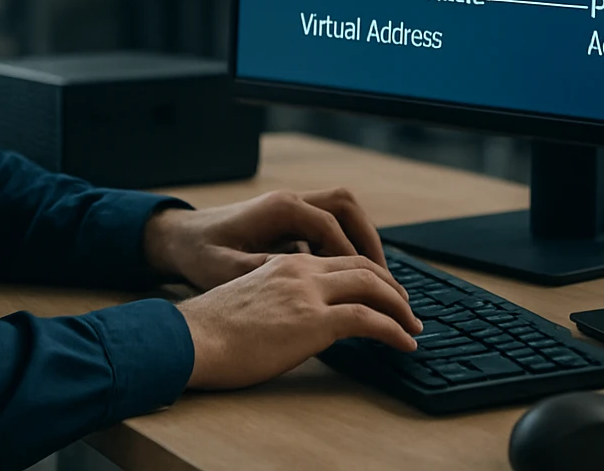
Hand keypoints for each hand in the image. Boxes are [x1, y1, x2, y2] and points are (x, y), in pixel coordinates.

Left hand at [143, 188, 387, 290]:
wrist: (177, 238)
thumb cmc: (199, 253)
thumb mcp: (225, 268)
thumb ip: (265, 271)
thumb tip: (304, 280)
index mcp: (279, 209)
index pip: (332, 228)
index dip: (355, 257)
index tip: (373, 287)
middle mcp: (290, 201)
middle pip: (347, 208)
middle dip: (370, 241)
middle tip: (388, 281)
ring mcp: (291, 208)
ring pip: (342, 214)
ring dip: (361, 241)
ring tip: (378, 281)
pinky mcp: (289, 221)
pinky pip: (328, 226)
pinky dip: (344, 247)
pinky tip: (348, 279)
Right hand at [178, 252, 421, 389]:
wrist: (190, 340)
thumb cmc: (209, 331)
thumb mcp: (249, 300)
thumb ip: (277, 298)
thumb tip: (294, 319)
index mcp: (285, 264)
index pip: (340, 259)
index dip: (368, 275)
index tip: (382, 293)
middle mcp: (301, 270)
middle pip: (363, 268)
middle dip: (392, 288)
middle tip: (406, 308)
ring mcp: (309, 293)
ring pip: (373, 288)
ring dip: (399, 308)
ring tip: (412, 327)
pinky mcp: (314, 320)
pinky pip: (368, 320)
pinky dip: (394, 330)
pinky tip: (404, 344)